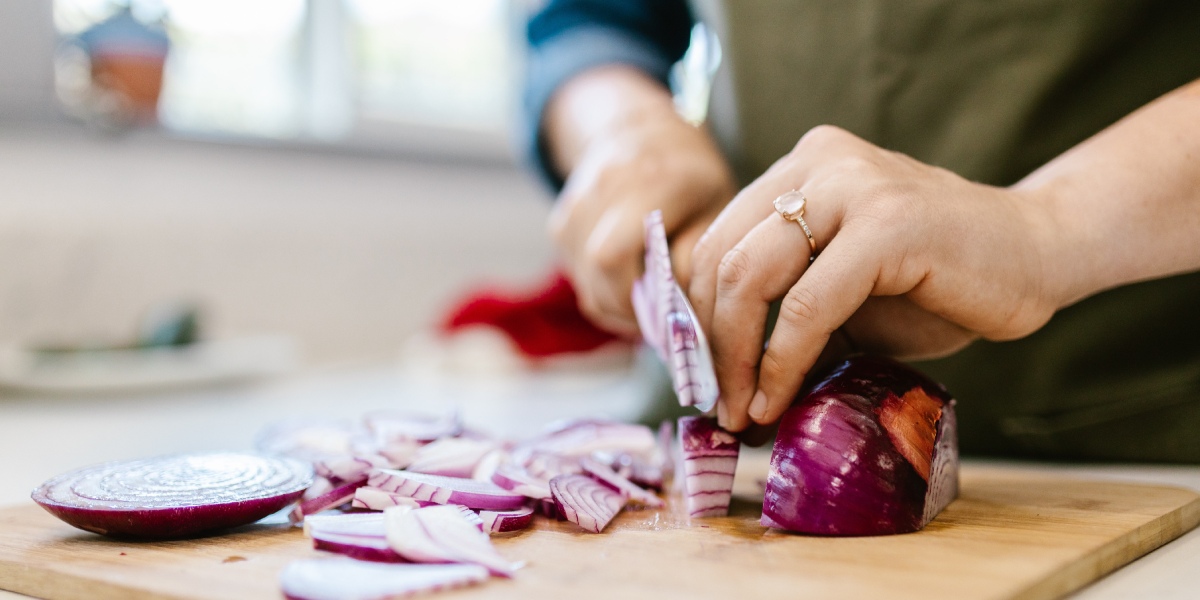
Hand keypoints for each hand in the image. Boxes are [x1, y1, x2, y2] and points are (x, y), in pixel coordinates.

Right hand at [544, 67, 734, 335]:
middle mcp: (602, 187)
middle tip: (663, 317)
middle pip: (595, 274)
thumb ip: (697, 258)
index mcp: (649, 180)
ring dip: (618, 303)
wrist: (640, 130)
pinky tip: (631, 282)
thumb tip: (675, 313)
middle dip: (629, 308)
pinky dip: (604, 291)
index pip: (612, 256)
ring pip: (585, 284)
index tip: (667, 315)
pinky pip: (578, 277)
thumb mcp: (717, 208)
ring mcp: (574, 204)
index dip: (634, 298)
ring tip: (651, 298)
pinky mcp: (560, 224)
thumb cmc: (692, 176)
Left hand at [688, 125, 1058, 431]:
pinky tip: (777, 398)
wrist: (1042, 255)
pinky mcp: (888, 224)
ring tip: (744, 411)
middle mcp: (819, 162)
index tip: (704, 378)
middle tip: (719, 405)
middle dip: (710, 343)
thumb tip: (721, 383)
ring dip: (737, 358)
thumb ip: (784, 313)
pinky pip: (807, 304)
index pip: (717, 242)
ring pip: (750, 276)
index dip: (697, 316)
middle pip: (722, 259)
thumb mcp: (843, 293)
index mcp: (802, 168)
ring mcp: (853, 185)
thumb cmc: (940, 282)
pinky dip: (782, 361)